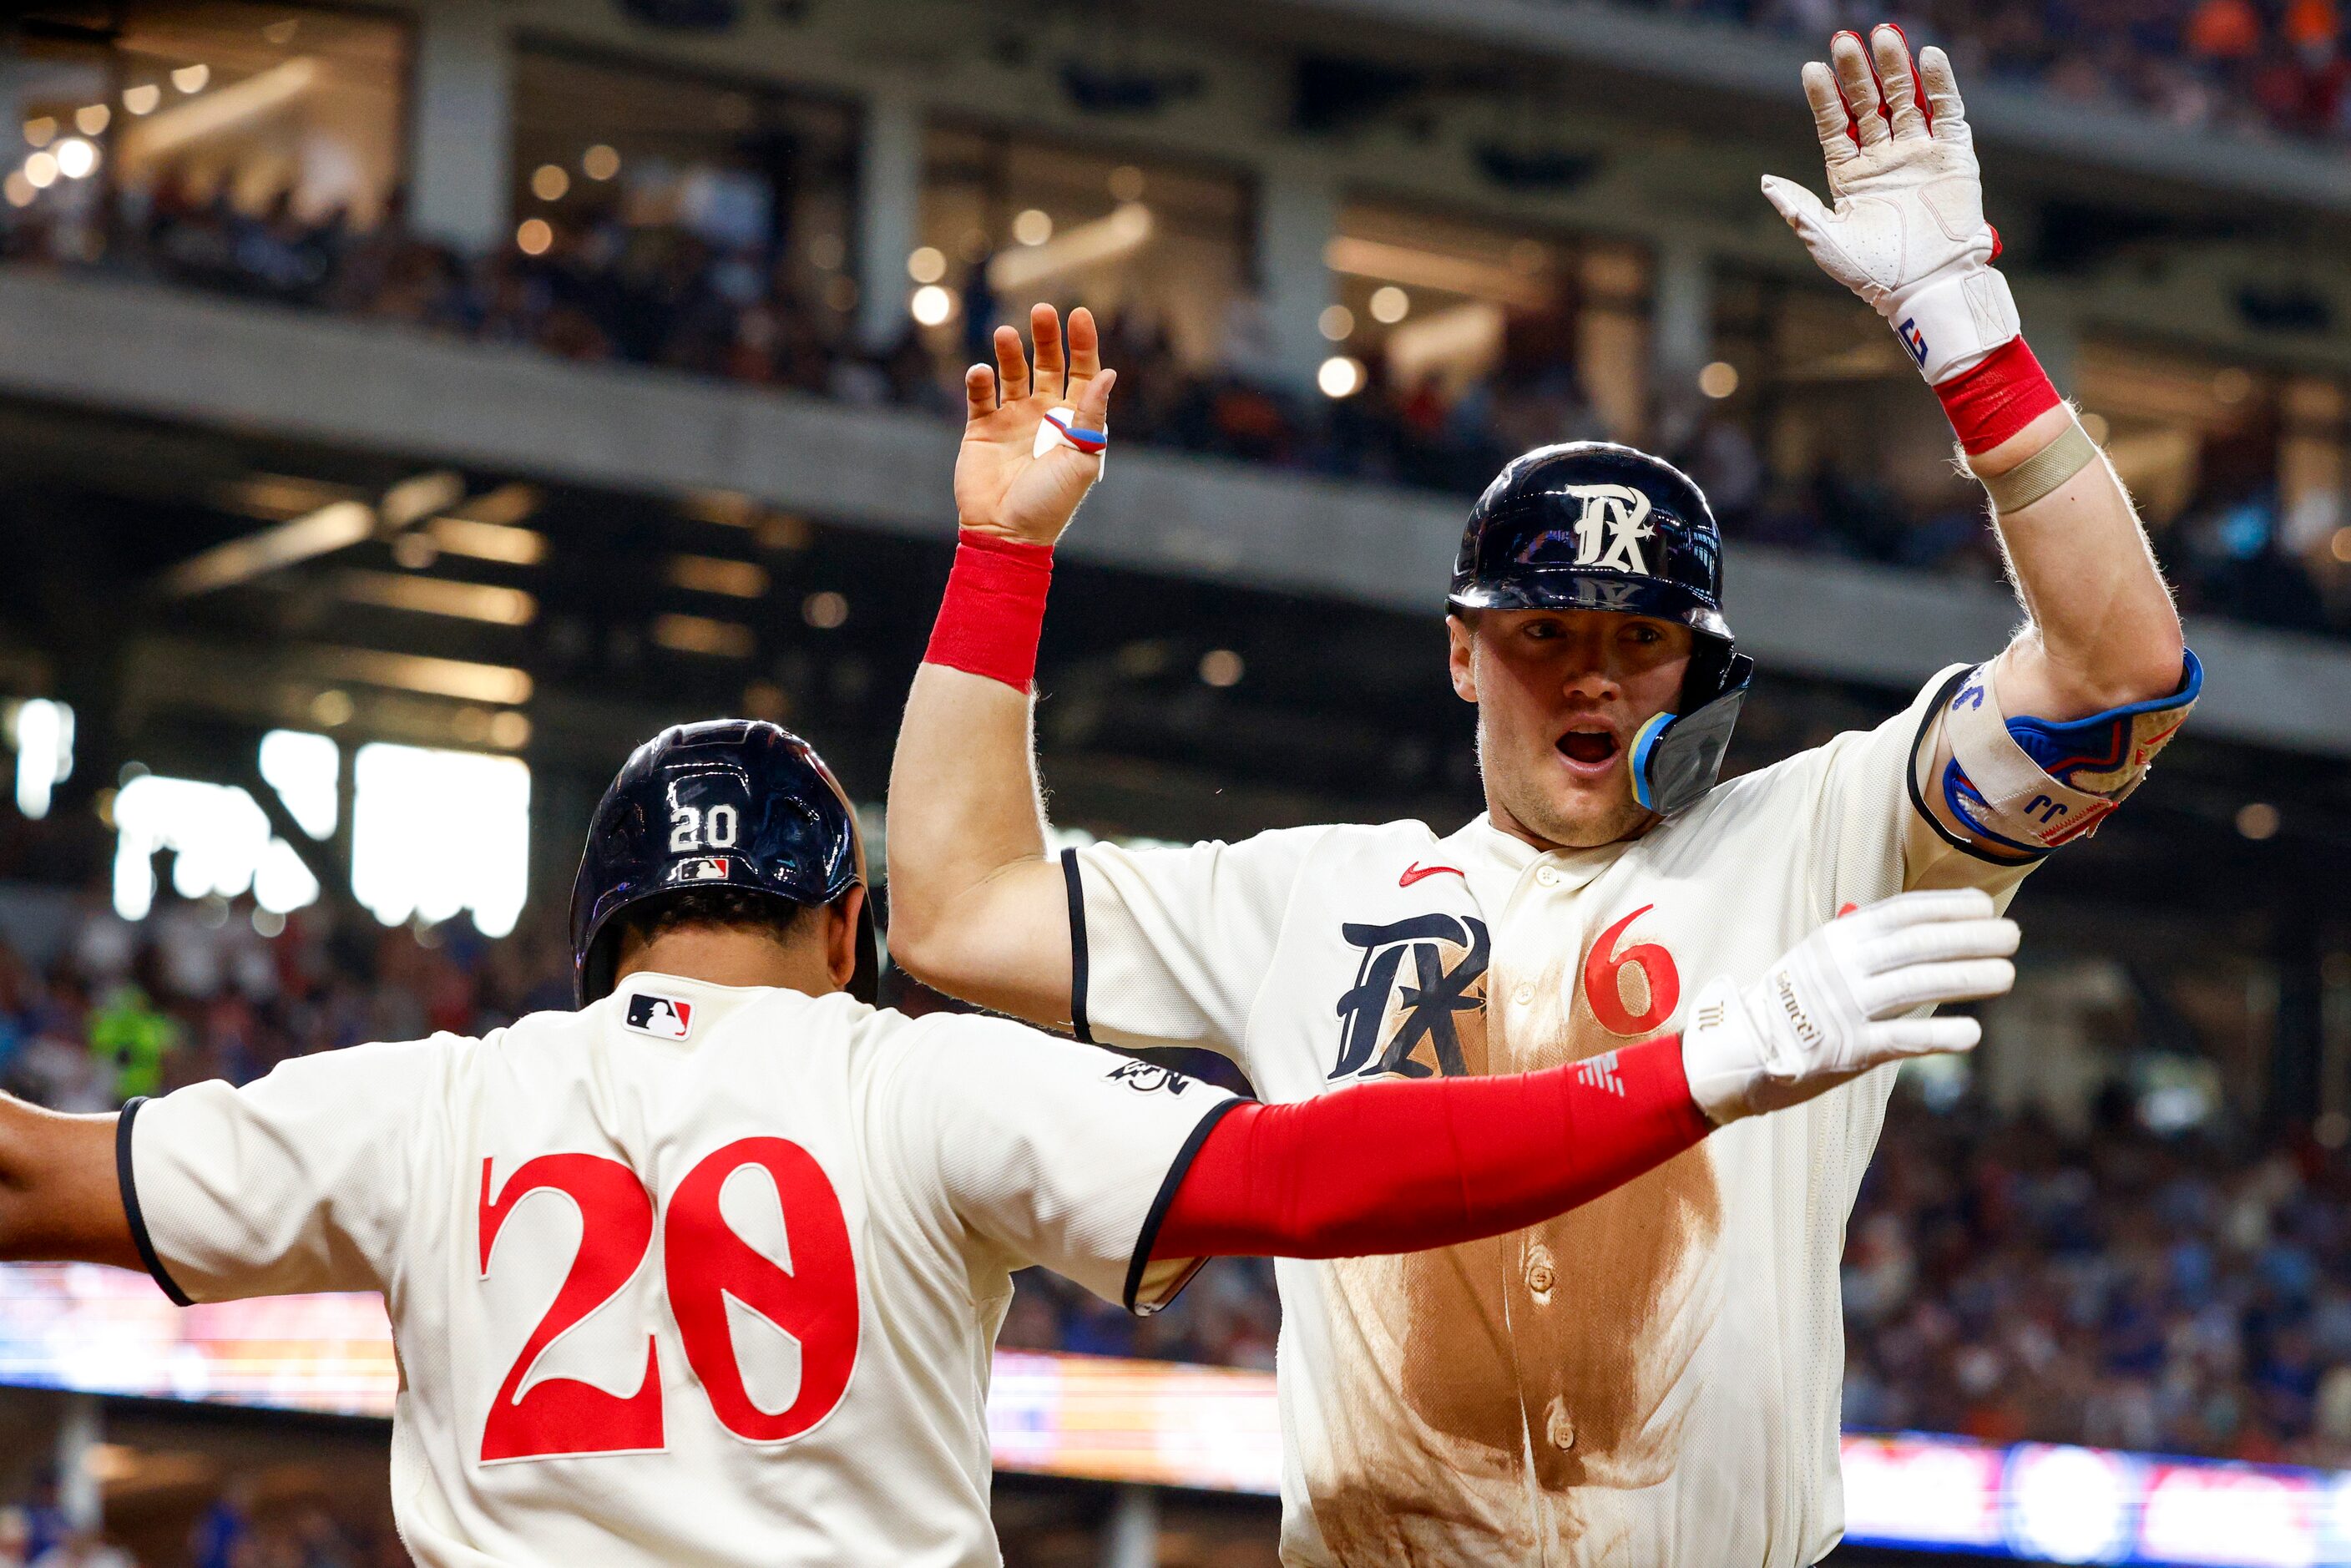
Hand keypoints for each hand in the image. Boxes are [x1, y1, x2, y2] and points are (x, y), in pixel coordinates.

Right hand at [955, 303, 1116, 546]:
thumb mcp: (1081, 459)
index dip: (1082, 343)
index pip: (1082, 372)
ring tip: (1006, 334)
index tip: (1078, 314)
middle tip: (1042, 311)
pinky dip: (980, 380)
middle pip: (1048, 364)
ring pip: (1012, 373)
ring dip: (1010, 352)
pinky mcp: (982, 429)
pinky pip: (980, 395)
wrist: (1006, 533)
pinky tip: (982, 372)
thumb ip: (1091, 416)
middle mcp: (1045, 415)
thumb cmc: (1051, 502)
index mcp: (1074, 422)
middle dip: (1046, 337)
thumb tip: (1107, 373)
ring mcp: (1012, 420)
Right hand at [1681, 889, 2017, 1122]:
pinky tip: (1972, 1035)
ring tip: (2006, 976)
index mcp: (1836, 940)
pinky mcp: (1843, 1049)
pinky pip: (1898, 1039)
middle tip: (2014, 938)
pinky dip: (1937, 1035)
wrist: (1736, 1050)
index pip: (1900, 914)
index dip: (1945, 908)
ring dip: (1965, 978)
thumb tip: (1925, 930)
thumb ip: (1866, 948)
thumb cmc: (1790, 1005)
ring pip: (1914, 985)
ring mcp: (1841, 1007)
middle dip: (1969, 939)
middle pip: (1915, 945)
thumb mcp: (1820, 961)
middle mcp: (1839, 967)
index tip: (1984, 908)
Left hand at [1760, 26, 2017, 384]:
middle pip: (1867, 103)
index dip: (1824, 99)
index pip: (1834, 126)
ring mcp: (1918, 154)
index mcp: (1849, 175)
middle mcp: (1882, 158)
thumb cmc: (1872, 273)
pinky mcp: (1953, 156)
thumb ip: (1798, 207)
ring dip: (1895, 68)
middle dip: (1856, 72)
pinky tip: (1928, 58)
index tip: (1811, 70)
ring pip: (1904, 100)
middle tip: (1845, 39)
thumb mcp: (1826, 240)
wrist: (1924, 287)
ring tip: (1884, 35)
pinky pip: (1948, 113)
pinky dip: (1940, 85)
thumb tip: (1765, 182)